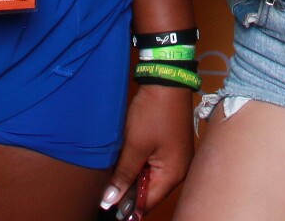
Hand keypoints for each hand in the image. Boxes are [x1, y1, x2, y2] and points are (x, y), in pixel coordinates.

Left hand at [102, 82, 194, 212]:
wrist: (166, 79)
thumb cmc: (153, 113)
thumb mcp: (135, 145)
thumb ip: (124, 175)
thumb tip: (111, 200)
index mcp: (173, 174)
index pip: (148, 202)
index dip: (126, 205)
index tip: (106, 203)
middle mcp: (178, 169)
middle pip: (150, 190)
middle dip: (128, 189)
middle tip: (105, 186)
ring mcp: (175, 157)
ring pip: (149, 176)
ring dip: (132, 175)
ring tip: (112, 173)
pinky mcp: (170, 146)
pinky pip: (152, 164)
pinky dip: (138, 163)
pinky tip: (124, 159)